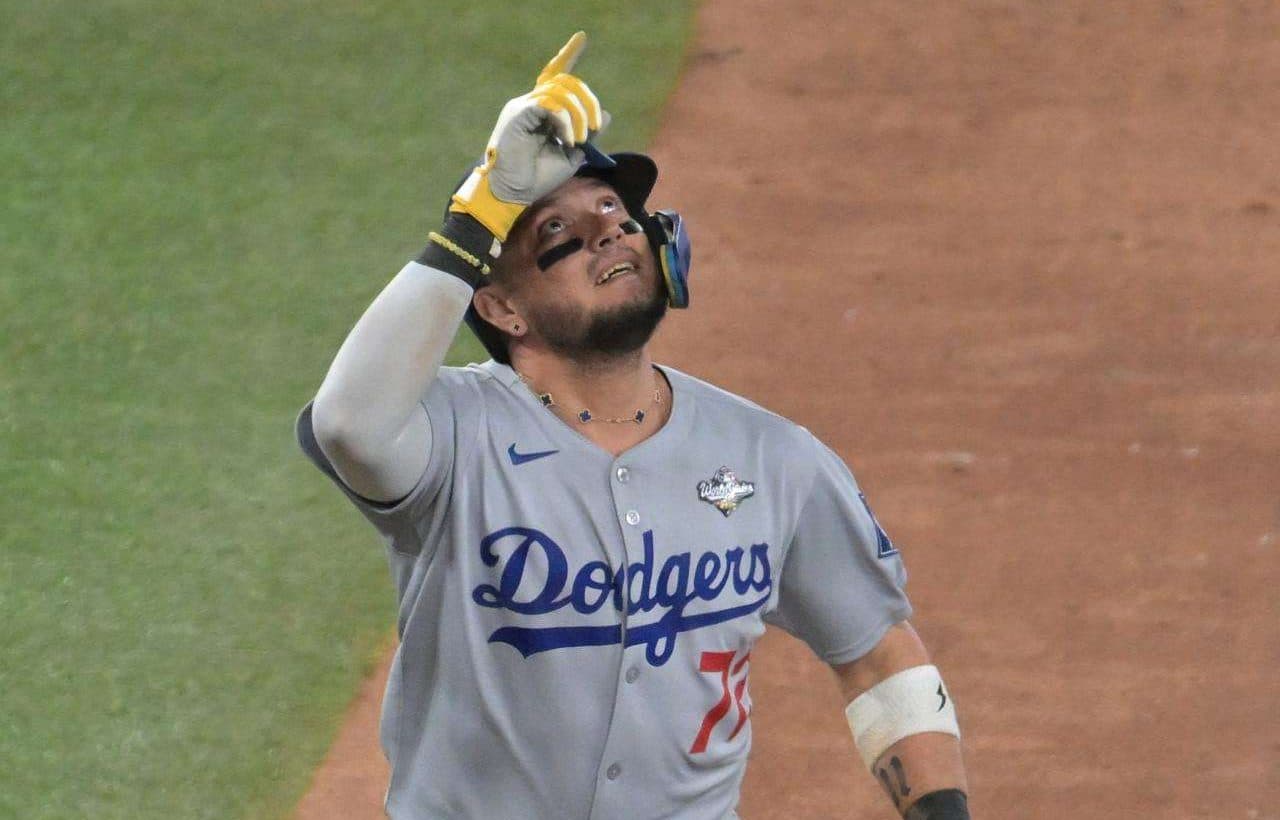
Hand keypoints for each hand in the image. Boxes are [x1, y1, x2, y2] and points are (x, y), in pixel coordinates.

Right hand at [449, 32, 608, 241]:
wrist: (514, 193)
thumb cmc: (538, 177)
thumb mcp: (572, 153)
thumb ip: (587, 134)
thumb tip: (606, 115)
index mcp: (542, 111)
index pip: (556, 75)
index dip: (568, 54)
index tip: (582, 38)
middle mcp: (532, 103)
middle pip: (566, 82)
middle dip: (588, 101)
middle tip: (593, 128)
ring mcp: (523, 106)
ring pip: (560, 91)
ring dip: (579, 114)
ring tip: (580, 139)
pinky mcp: (518, 113)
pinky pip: (549, 104)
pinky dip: (565, 121)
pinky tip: (568, 138)